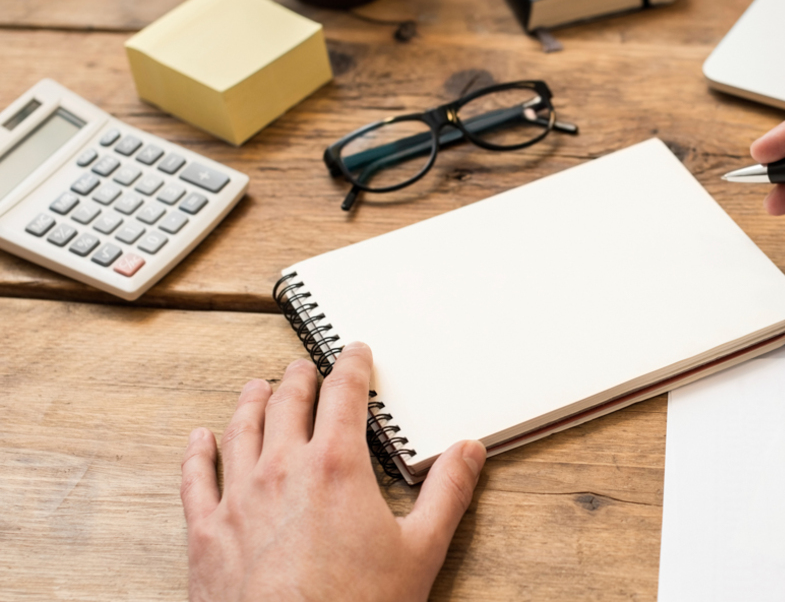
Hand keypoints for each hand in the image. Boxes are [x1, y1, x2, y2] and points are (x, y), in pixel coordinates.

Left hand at [180, 342, 485, 601]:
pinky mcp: (206, 533)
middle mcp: (282, 471)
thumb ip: (447, 494)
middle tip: (305, 366)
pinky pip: (195, 478)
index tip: (354, 353)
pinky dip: (197, 452)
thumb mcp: (421, 551)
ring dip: (251, 402)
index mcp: (336, 468)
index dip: (351, 367)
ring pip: (240, 430)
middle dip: (300, 378)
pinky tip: (199, 439)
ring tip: (258, 387)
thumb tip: (468, 452)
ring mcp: (238, 500)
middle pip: (289, 403)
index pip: (344, 395)